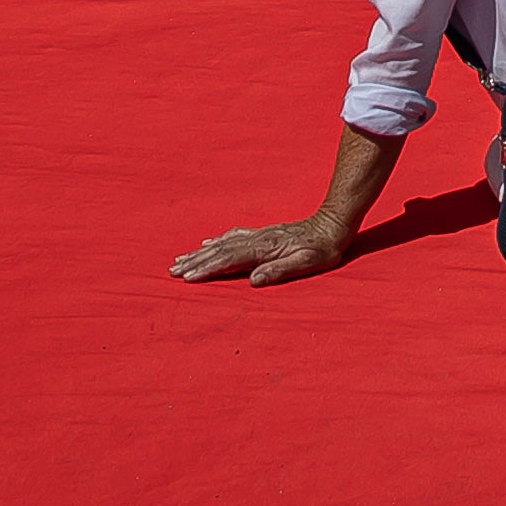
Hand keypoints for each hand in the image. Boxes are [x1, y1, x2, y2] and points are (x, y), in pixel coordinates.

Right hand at [172, 214, 350, 285]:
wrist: (333, 224)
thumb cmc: (323, 249)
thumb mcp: (307, 263)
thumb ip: (279, 271)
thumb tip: (253, 281)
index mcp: (266, 248)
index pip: (230, 260)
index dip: (208, 269)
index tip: (188, 278)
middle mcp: (258, 239)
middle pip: (220, 250)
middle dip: (195, 262)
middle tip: (172, 271)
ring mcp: (259, 234)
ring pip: (223, 243)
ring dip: (201, 252)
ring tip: (181, 260)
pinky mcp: (263, 233)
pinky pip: (233, 236)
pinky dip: (216, 241)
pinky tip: (207, 243)